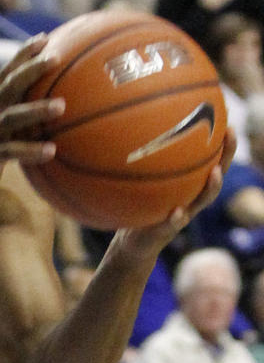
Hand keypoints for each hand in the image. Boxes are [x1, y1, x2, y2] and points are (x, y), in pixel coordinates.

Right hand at [0, 35, 63, 211]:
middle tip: (55, 58)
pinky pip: (11, 152)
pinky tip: (52, 151)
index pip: (6, 72)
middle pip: (9, 85)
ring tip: (62, 106)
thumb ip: (14, 117)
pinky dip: (31, 151)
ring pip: (12, 117)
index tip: (44, 37)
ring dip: (37, 110)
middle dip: (31, 69)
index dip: (23, 54)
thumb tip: (50, 107)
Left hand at [111, 127, 236, 259]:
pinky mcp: (164, 232)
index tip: (227, 119)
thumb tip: (137, 128)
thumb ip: (146, 164)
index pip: (209, 161)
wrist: (132, 242)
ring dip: (211, 187)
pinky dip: (175, 218)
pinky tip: (177, 211)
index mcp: (188, 187)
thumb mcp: (142, 184)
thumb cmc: (139, 208)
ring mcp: (181, 215)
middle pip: (215, 176)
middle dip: (225, 156)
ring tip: (216, 172)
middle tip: (230, 135)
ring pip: (201, 201)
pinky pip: (172, 225)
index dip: (220, 143)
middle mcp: (190, 199)